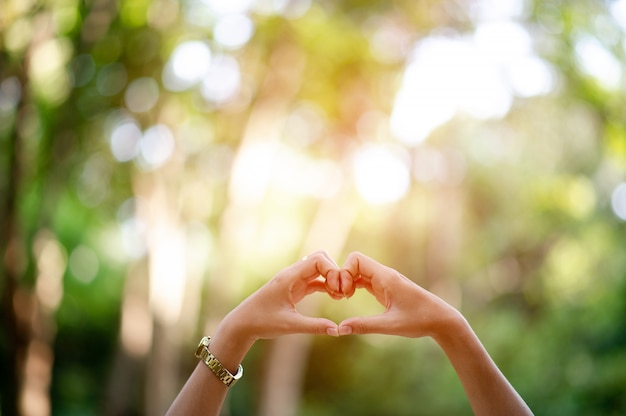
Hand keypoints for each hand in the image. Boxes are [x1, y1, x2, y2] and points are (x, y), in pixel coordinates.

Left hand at [219, 250, 341, 344]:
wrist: (243, 324)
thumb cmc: (262, 322)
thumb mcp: (290, 325)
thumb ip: (314, 326)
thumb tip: (337, 330)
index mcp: (289, 277)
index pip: (318, 259)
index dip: (333, 270)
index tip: (339, 289)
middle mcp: (292, 274)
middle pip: (321, 258)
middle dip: (335, 271)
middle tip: (343, 291)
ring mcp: (294, 280)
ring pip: (319, 268)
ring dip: (332, 278)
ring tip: (341, 296)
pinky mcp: (295, 288)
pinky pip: (315, 280)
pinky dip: (326, 285)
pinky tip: (334, 297)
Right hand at [335, 252, 463, 338]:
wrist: (441, 319)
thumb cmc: (420, 320)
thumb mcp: (390, 325)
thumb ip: (364, 326)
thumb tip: (340, 329)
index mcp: (386, 277)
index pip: (356, 259)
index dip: (344, 272)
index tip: (344, 293)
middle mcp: (384, 275)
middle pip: (354, 263)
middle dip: (342, 276)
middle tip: (340, 296)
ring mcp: (385, 281)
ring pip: (358, 272)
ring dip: (347, 281)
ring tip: (343, 298)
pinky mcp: (385, 289)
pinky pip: (364, 280)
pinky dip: (354, 286)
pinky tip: (350, 298)